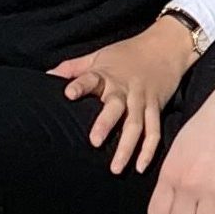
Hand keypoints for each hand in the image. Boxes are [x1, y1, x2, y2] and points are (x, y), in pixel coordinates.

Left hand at [49, 17, 198, 174]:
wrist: (166, 45)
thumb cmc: (127, 52)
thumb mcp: (98, 56)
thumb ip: (73, 67)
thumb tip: (47, 76)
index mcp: (107, 75)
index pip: (91, 79)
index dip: (80, 85)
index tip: (69, 94)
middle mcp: (125, 89)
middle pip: (116, 107)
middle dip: (106, 123)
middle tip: (95, 142)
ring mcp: (142, 99)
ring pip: (136, 125)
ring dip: (127, 147)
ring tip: (116, 168)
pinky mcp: (157, 107)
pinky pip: (154, 130)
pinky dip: (149, 149)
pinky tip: (141, 167)